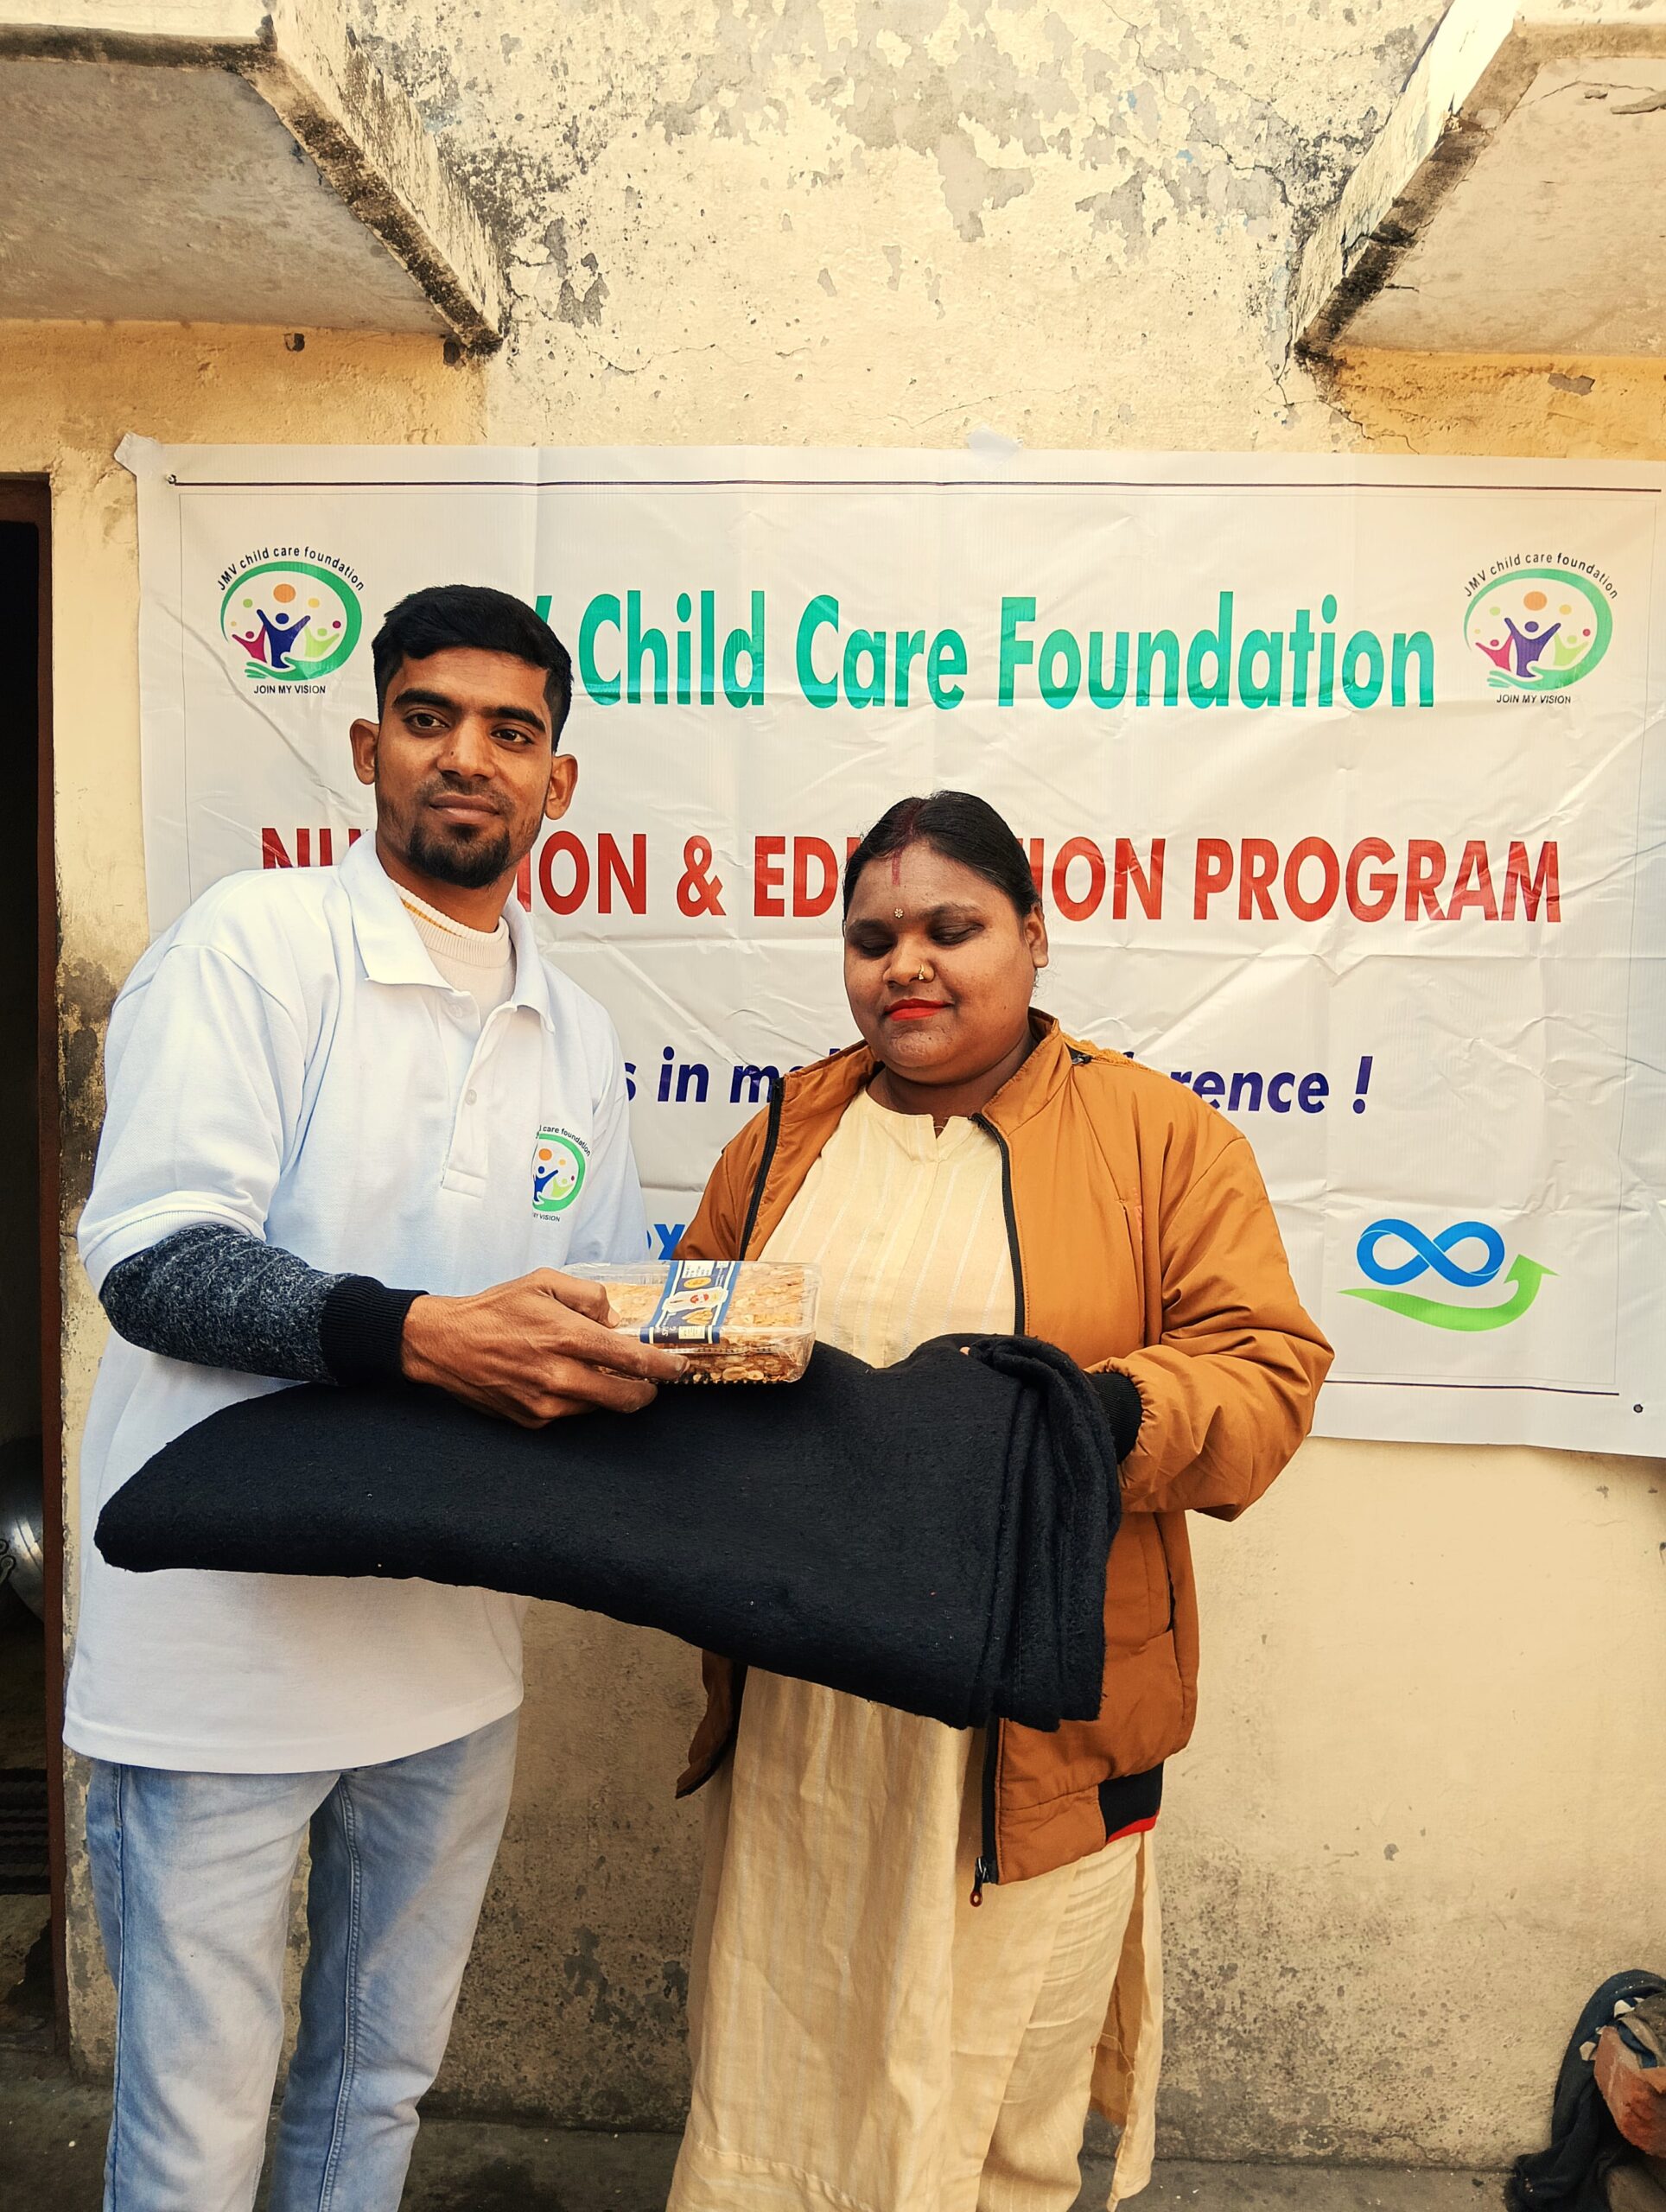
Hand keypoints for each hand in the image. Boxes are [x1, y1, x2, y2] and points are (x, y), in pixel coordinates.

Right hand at [400, 1269, 685, 1426]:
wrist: (444, 1344)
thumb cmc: (494, 1309)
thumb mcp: (544, 1283)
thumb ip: (589, 1296)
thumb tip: (616, 1320)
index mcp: (566, 1337)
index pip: (632, 1360)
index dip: (664, 1367)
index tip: (680, 1367)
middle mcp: (559, 1376)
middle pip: (625, 1397)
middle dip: (646, 1391)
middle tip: (649, 1380)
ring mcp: (545, 1403)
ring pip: (599, 1407)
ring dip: (608, 1393)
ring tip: (597, 1371)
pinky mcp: (532, 1420)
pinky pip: (570, 1413)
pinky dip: (576, 1399)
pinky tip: (562, 1379)